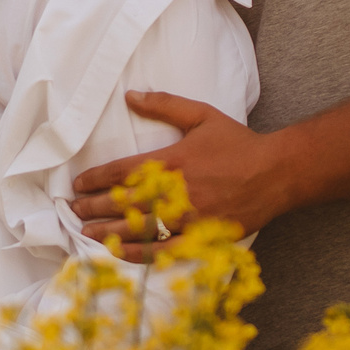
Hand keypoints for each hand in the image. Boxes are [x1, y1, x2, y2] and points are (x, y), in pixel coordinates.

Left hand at [71, 91, 296, 260]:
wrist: (277, 172)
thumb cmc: (239, 143)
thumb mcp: (202, 115)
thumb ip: (164, 104)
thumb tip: (130, 95)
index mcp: (172, 160)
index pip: (122, 171)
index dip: (95, 179)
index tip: (77, 184)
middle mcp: (176, 190)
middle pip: (123, 201)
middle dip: (94, 206)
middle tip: (73, 210)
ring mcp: (189, 217)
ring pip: (138, 227)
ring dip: (108, 230)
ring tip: (86, 232)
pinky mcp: (203, 237)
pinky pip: (164, 251)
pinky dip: (139, 254)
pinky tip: (119, 253)